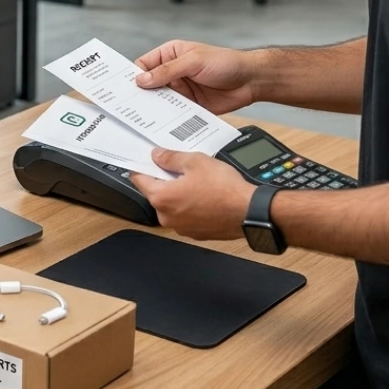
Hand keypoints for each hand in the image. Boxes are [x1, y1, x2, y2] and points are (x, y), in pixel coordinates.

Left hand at [131, 150, 254, 238]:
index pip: (139, 180)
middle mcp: (167, 217)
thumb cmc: (224, 189)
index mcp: (161, 198)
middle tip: (178, 166)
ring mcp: (182, 227)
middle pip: (156, 193)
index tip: (147, 160)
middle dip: (164, 179)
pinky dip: (190, 205)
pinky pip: (186, 215)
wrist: (250, 212)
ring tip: (196, 179)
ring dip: (179, 192)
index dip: (143, 167)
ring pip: (172, 205)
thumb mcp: (195, 162)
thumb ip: (171, 158)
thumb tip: (157, 156)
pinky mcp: (196, 233)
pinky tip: (205, 194)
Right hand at [134, 40, 256, 114]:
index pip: (143, 65)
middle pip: (148, 85)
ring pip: (159, 101)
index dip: (132, 75)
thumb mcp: (194, 61)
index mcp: (170, 55)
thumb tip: (142, 79)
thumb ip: (167, 71)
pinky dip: (167, 118)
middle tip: (128, 104)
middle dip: (140, 94)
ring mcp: (180, 90)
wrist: (251, 80)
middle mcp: (172, 73)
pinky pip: (173, 113)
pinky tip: (161, 123)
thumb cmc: (226, 62)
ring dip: (153, 107)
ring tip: (143, 116)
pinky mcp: (189, 106)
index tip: (123, 87)